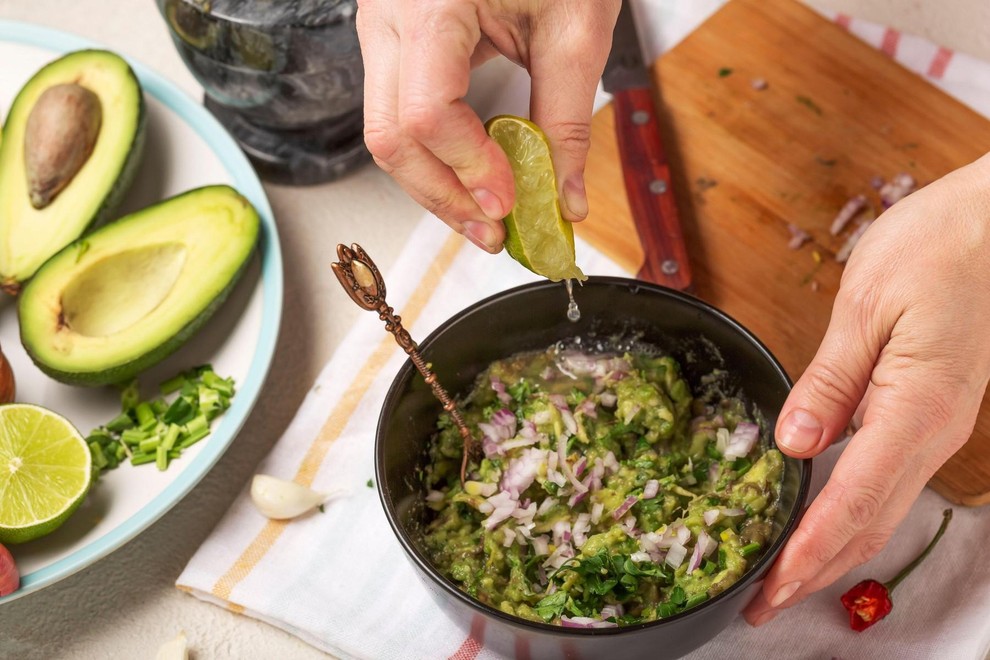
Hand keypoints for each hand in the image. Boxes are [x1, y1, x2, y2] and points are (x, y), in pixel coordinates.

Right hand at [356, 0, 619, 251]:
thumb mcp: (575, 26)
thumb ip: (567, 120)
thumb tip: (564, 201)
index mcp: (431, 3)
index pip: (426, 113)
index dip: (468, 168)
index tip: (510, 202)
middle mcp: (388, 17)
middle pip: (389, 137)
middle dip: (443, 196)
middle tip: (493, 232)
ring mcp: (381, 28)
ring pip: (385, 133)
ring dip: (435, 184)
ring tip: (485, 213)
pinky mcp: (392, 40)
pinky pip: (398, 113)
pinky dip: (435, 153)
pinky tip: (471, 174)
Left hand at [744, 153, 989, 625]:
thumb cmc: (940, 248)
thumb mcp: (867, 305)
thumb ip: (830, 381)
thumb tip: (795, 443)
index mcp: (914, 408)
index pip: (852, 501)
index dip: (808, 552)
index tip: (770, 588)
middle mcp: (930, 433)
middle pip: (867, 523)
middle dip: (813, 571)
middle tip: (760, 602)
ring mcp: (934, 428)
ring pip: (880, 511)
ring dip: (830, 551)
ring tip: (781, 577)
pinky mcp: (927, 415)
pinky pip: (887, 482)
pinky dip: (848, 515)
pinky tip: (817, 521)